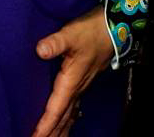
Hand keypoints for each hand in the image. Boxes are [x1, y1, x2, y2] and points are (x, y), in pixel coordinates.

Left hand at [30, 7, 114, 136]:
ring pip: (69, 114)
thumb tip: (39, 50)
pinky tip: (68, 122)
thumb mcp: (71, 34)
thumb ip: (55, 43)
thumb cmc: (91, 31)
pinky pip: (74, 107)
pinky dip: (68, 119)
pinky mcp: (84, 80)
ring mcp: (82, 85)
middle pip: (63, 117)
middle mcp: (77, 87)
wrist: (113, 28)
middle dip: (52, 132)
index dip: (46, 124)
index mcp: (71, 81)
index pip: (56, 108)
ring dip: (60, 129)